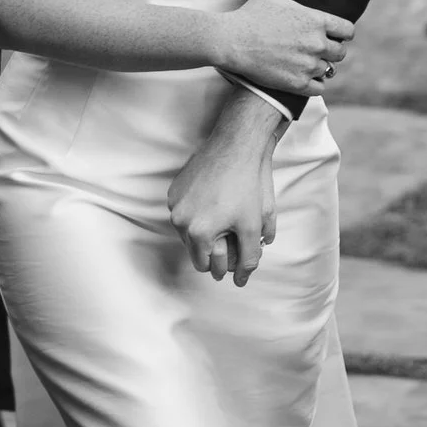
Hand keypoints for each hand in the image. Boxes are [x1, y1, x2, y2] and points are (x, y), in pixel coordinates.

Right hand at [167, 115, 279, 283]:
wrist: (235, 147)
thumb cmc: (245, 186)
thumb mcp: (251, 226)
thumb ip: (248, 257)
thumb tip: (242, 280)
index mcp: (197, 233)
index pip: (204, 264)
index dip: (220, 266)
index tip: (231, 262)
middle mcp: (180, 220)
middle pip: (193, 248)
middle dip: (210, 248)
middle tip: (229, 241)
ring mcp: (174, 203)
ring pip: (186, 230)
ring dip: (201, 230)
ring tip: (222, 221)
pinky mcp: (174, 188)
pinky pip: (182, 210)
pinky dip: (195, 212)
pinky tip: (213, 204)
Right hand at [219, 0, 354, 104]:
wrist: (231, 41)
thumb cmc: (252, 13)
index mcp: (317, 21)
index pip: (348, 31)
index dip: (341, 32)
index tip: (330, 33)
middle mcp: (317, 43)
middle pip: (341, 53)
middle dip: (331, 50)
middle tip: (315, 48)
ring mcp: (308, 65)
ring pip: (330, 70)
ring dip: (320, 67)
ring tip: (305, 61)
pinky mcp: (297, 83)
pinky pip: (319, 88)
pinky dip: (313, 84)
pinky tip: (301, 76)